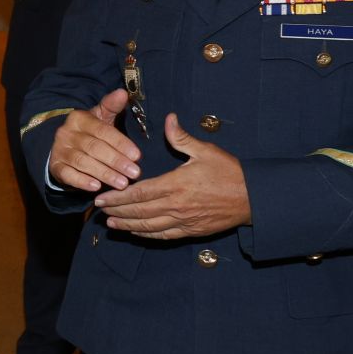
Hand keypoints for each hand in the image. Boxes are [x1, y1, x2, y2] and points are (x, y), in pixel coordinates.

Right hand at [48, 88, 141, 193]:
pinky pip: (67, 174)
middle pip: (93, 147)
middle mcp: (66, 132)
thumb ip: (112, 106)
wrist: (65, 148)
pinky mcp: (55, 166)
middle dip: (116, 161)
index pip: (102, 131)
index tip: (137, 156)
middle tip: (134, 173)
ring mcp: (59, 150)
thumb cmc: (91, 133)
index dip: (121, 144)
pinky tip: (96, 187)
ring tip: (122, 183)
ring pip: (82, 162)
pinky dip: (81, 181)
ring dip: (104, 173)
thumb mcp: (101, 118)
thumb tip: (123, 92)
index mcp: (79, 118)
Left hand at [94, 113, 250, 238]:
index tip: (101, 198)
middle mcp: (176, 206)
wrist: (253, 198)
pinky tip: (136, 232)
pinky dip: (147, 235)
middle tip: (99, 211)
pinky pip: (164, 235)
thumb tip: (168, 118)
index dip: (117, 197)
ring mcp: (183, 221)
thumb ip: (182, 137)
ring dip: (128, 226)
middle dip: (116, 211)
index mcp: (176, 185)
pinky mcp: (191, 231)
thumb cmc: (229, 172)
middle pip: (139, 212)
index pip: (139, 193)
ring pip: (149, 226)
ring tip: (111, 224)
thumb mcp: (205, 150)